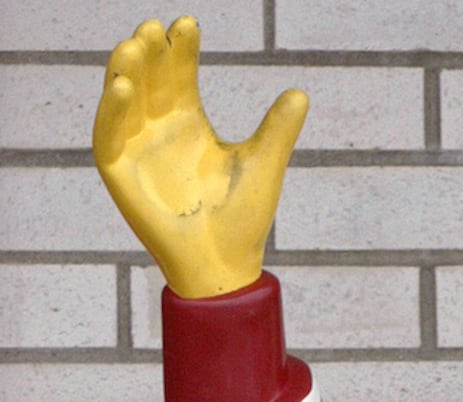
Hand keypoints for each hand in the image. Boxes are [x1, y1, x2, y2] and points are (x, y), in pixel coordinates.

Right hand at [93, 17, 307, 297]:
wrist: (226, 262)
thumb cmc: (243, 217)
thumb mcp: (263, 164)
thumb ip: (278, 129)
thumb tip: (300, 93)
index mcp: (190, 123)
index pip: (180, 75)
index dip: (181, 50)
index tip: (188, 23)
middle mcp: (160, 130)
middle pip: (150, 81)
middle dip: (151, 54)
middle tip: (156, 27)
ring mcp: (137, 150)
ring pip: (124, 102)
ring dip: (125, 73)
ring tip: (134, 44)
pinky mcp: (121, 175)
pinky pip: (109, 137)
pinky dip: (113, 112)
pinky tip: (124, 88)